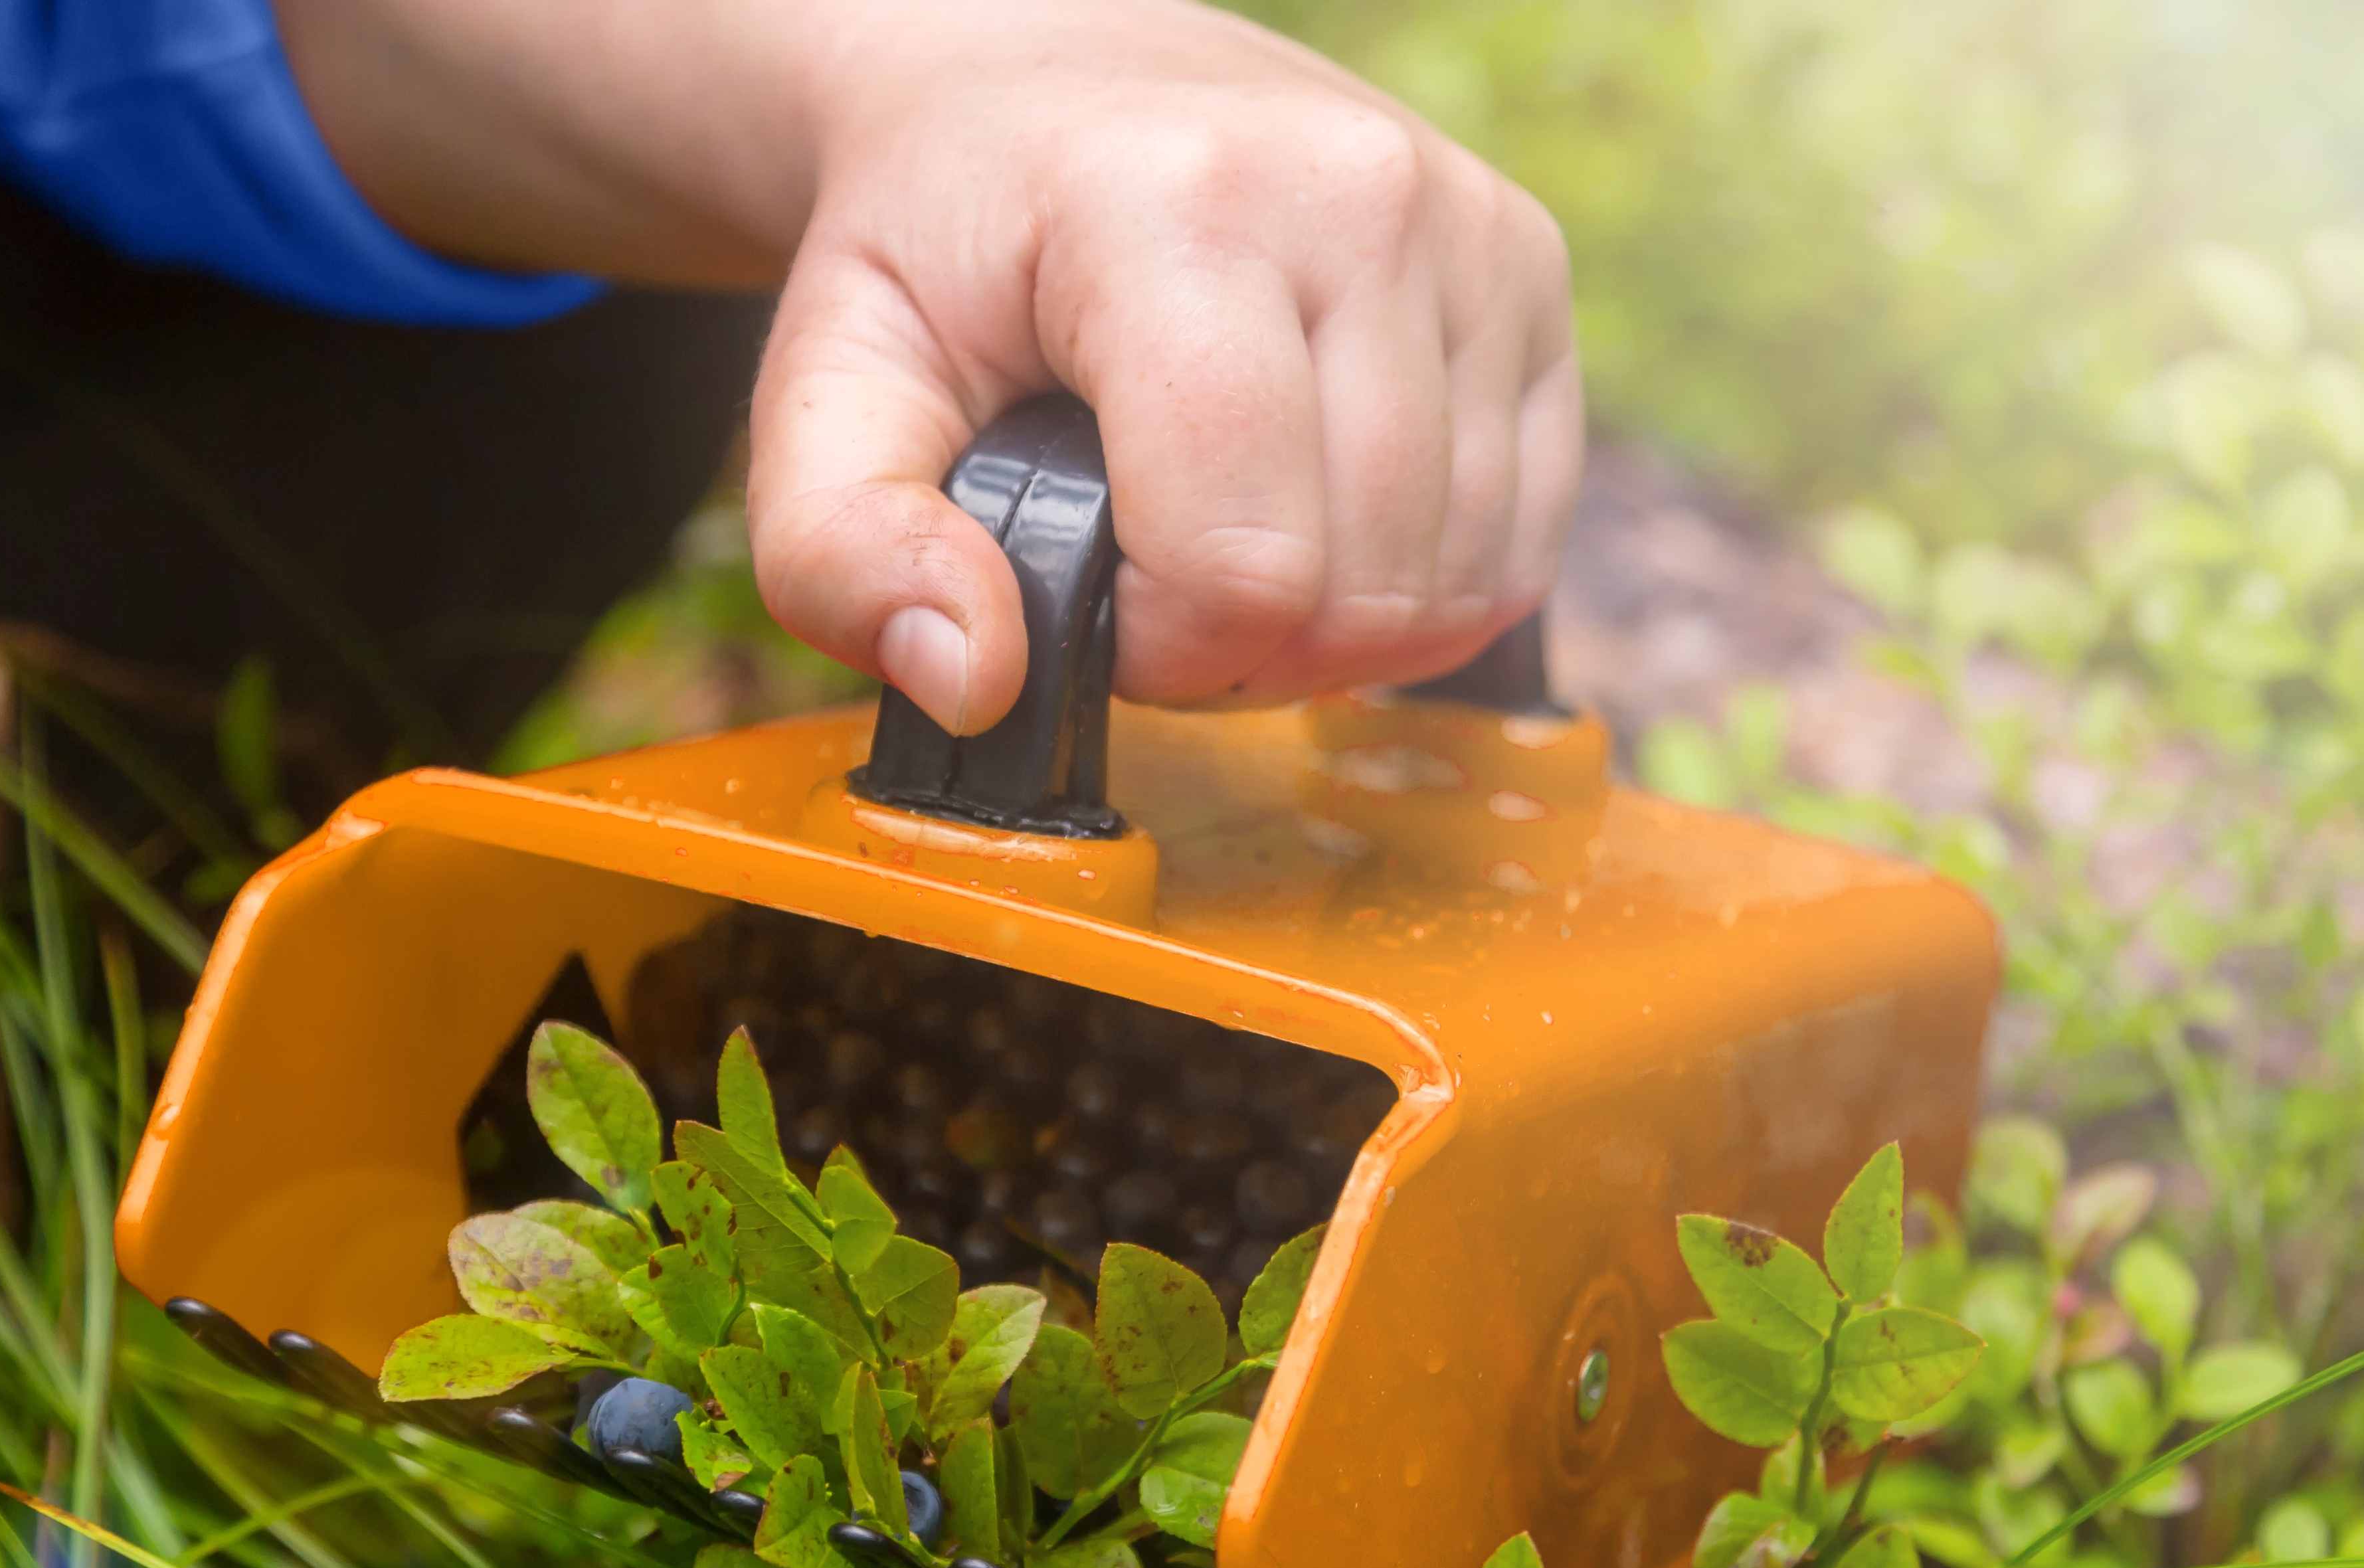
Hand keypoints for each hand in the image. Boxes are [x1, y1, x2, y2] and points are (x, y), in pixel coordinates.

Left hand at [280, 0, 1580, 732]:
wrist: (1043, 89)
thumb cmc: (942, 250)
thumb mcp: (830, 388)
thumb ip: (843, 552)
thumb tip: (974, 682)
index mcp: (1181, 212)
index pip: (1239, 563)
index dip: (1154, 646)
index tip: (1085, 583)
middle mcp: (1363, 197)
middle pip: (1359, 592)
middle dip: (1239, 648)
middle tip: (1147, 574)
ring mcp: (1471, 229)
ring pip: (1457, 583)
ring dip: (1331, 627)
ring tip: (1223, 541)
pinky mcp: (1533, 272)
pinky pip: (1520, 541)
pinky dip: (1417, 584)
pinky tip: (1317, 520)